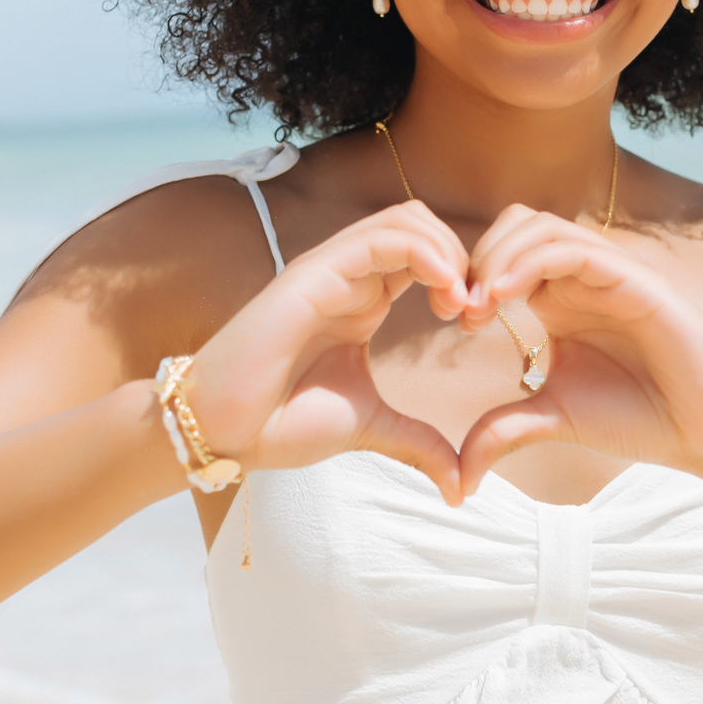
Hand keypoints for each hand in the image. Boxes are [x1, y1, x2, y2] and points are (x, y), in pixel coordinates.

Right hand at [179, 200, 472, 502]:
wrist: (225, 432)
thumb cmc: (282, 424)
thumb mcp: (370, 428)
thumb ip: (417, 444)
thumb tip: (459, 484)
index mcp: (363, 300)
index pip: (425, 254)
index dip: (463, 276)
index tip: (476, 323)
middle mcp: (348, 276)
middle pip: (421, 223)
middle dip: (463, 257)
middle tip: (475, 310)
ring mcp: (330, 269)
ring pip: (406, 219)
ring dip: (449, 252)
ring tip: (460, 304)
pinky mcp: (315, 272)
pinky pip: (382, 237)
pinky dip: (426, 255)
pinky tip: (444, 296)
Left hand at [453, 208, 702, 496]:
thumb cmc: (638, 417)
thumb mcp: (552, 419)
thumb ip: (503, 432)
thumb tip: (458, 476)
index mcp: (559, 298)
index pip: (502, 253)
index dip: (469, 276)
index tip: (454, 322)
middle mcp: (582, 278)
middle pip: (515, 226)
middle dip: (477, 258)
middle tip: (462, 310)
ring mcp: (609, 274)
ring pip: (541, 227)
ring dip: (499, 256)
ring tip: (481, 305)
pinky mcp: (635, 280)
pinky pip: (576, 248)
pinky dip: (533, 262)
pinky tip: (508, 297)